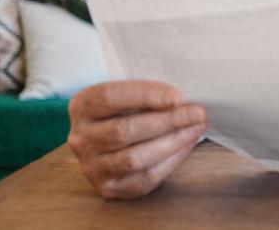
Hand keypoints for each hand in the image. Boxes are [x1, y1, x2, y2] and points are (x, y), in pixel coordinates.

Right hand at [67, 80, 206, 198]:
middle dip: (167, 121)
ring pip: (135, 158)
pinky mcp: (108, 187)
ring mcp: (92, 166)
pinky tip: (187, 145)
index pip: (109, 97)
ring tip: (197, 127)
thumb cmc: (127, 110)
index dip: (145, 95)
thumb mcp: (128, 93)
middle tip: (197, 113)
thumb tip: (183, 99)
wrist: (108, 140)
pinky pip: (144, 177)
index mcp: (82, 106)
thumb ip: (147, 92)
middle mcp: (81, 138)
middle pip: (124, 130)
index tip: (177, 96)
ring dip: (173, 142)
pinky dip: (171, 160)